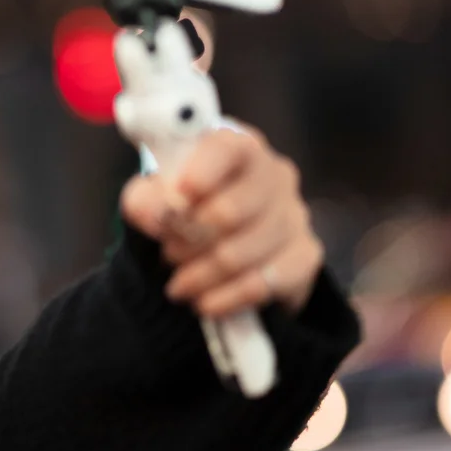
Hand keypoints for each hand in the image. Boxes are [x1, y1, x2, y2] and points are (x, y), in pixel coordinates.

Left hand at [120, 124, 322, 317]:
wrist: (213, 248)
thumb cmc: (182, 210)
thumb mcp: (151, 199)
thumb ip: (146, 201)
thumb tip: (159, 214)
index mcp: (238, 147)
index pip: (225, 150)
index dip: (199, 176)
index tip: (177, 201)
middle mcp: (273, 174)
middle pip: (229, 212)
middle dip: (188, 241)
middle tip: (169, 254)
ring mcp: (294, 214)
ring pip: (242, 253)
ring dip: (201, 275)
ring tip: (180, 283)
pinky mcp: (305, 254)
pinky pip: (266, 283)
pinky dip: (228, 297)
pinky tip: (206, 303)